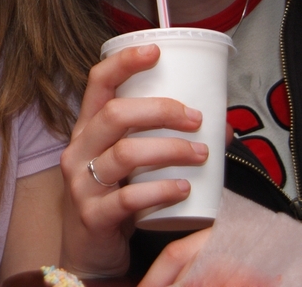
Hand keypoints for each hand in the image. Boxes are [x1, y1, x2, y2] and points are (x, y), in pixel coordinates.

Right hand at [60, 45, 207, 277]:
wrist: (88, 251)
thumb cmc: (114, 197)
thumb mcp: (130, 165)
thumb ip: (162, 142)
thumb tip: (222, 127)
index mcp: (87, 129)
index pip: (97, 84)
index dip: (124, 63)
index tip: (156, 51)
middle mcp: (79, 150)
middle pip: (115, 115)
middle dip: (160, 110)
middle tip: (195, 119)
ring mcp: (82, 183)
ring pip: (125, 155)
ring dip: (170, 150)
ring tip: (200, 154)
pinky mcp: (93, 215)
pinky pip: (128, 198)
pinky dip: (161, 191)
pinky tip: (184, 189)